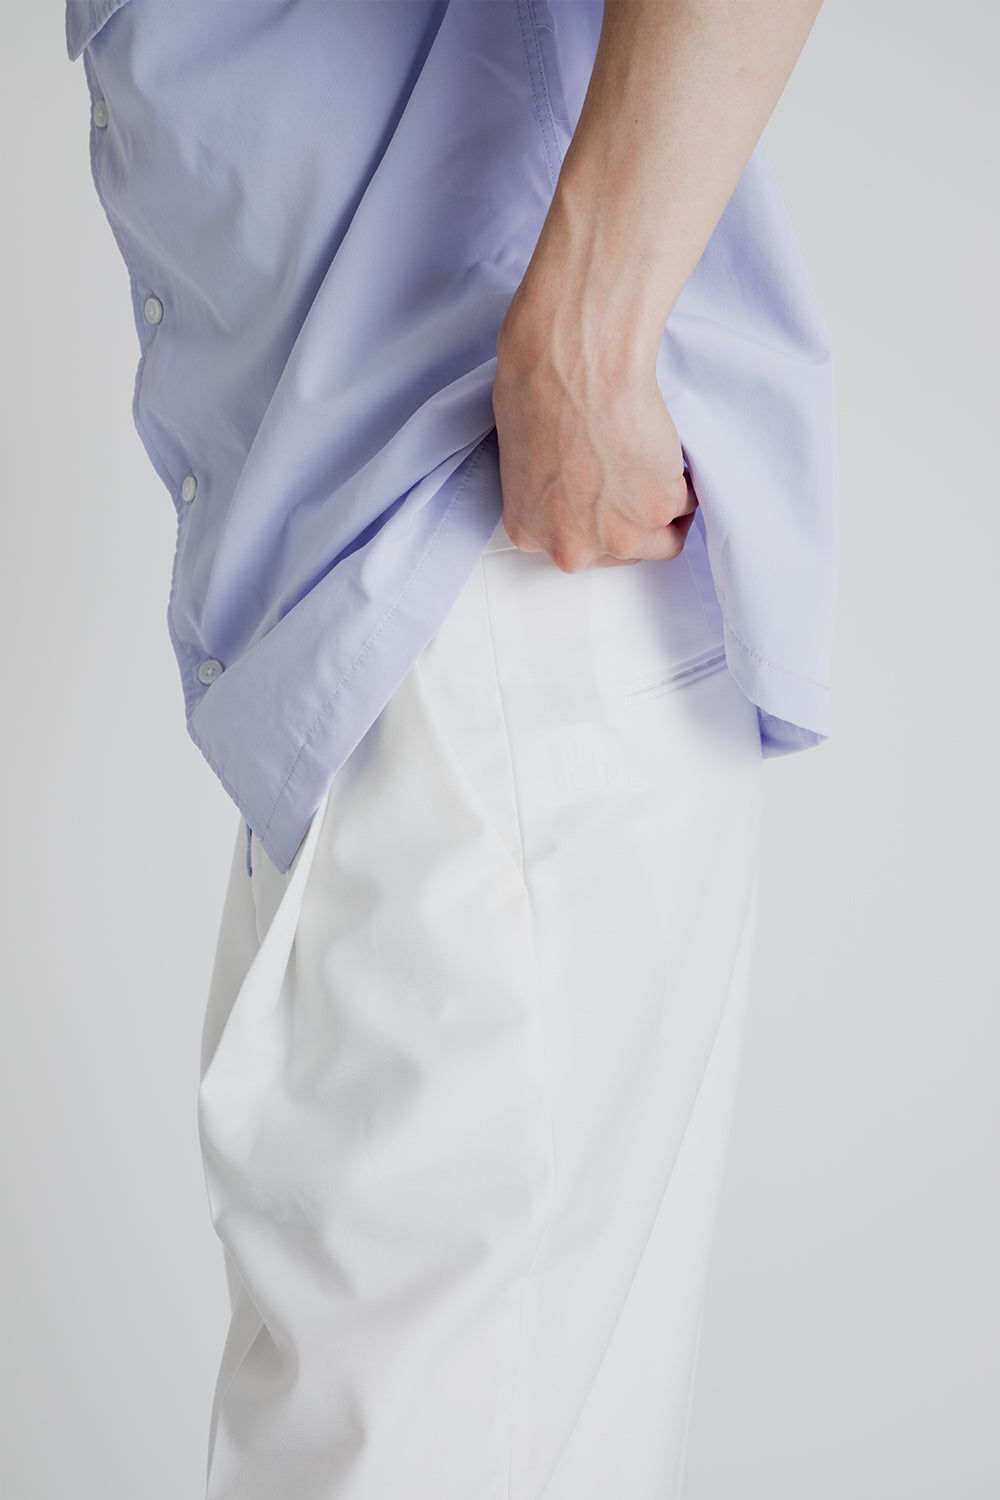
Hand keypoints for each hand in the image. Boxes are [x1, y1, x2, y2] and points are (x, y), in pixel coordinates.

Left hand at [491, 295, 697, 572]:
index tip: (609, 499)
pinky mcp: (658, 510)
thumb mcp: (523, 454)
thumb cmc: (536, 389)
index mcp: (529, 531)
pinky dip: (683, 475)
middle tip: (637, 479)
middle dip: (633, 519)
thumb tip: (573, 480)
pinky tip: (663, 443)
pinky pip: (687, 501)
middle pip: (620, 551)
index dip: (599, 519)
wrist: (571, 365)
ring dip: (666, 507)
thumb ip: (549, 488)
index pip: (576, 549)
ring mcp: (617, 535)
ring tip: (658, 465)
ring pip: (663, 539)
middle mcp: (572, 546)